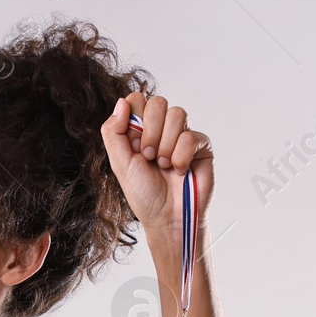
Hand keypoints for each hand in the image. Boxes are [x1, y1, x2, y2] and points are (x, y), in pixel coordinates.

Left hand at [101, 92, 214, 238]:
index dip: (134, 119)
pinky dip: (180, 157)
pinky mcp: (201, 144)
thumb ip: (113, 133)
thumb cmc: (143, 194)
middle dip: (150, 133)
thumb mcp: (120, 164)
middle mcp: (162, 129)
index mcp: (139, 131)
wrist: (167, 216)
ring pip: (177, 114)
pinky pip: (191, 136)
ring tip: (162, 166)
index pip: (137, 100)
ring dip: (165, 146)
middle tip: (147, 157)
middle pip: (158, 102)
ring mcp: (182, 134)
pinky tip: (179, 171)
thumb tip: (121, 102)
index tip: (133, 145)